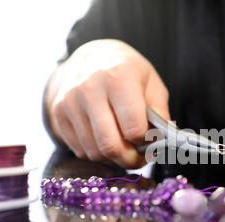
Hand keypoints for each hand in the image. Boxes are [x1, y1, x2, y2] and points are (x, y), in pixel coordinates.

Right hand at [46, 39, 169, 167]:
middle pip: (110, 146)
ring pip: (94, 152)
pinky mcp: (58, 113)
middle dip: (129, 160)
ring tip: (124, 149)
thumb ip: (161, 113)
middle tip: (139, 159)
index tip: (151, 142)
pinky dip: (96, 152)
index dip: (146, 142)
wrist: (92, 58)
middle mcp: (90, 88)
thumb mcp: (152, 85)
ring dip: (113, 158)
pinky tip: (106, 139)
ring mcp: (70, 102)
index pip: (134, 129)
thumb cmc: (128, 73)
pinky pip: (80, 150)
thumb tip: (165, 140)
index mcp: (119, 78)